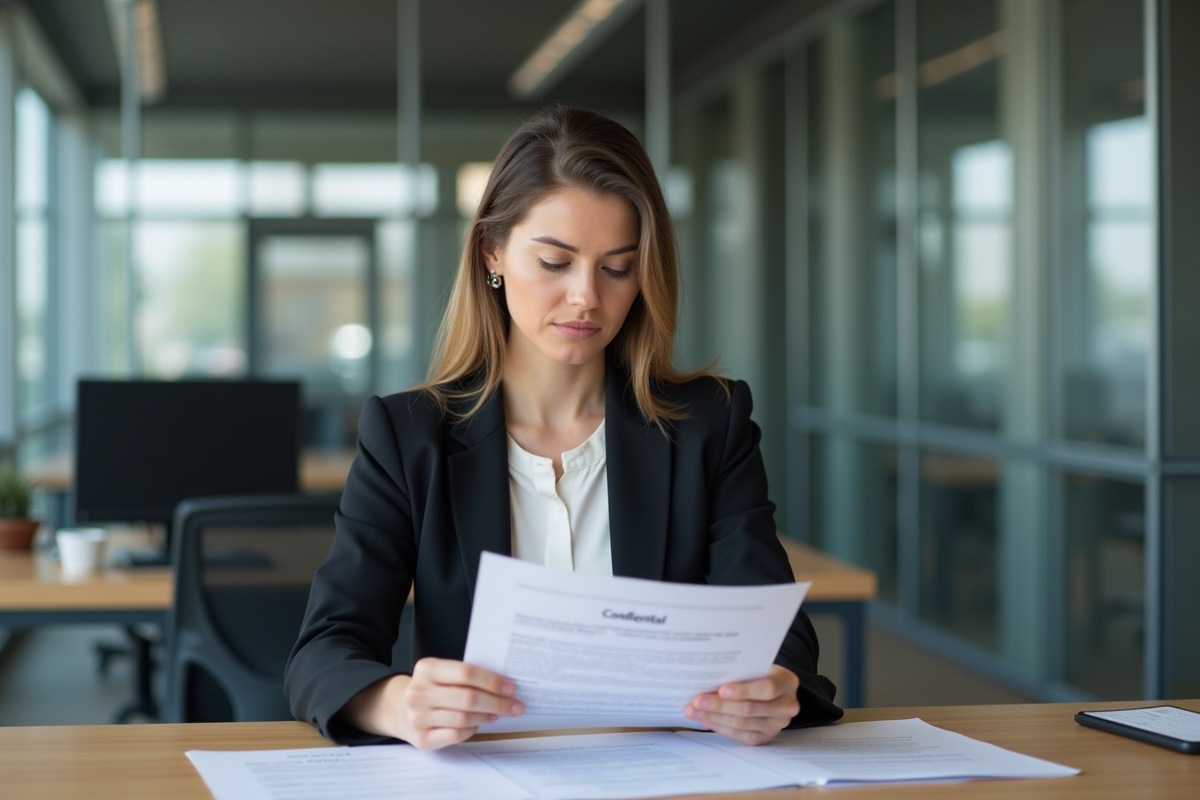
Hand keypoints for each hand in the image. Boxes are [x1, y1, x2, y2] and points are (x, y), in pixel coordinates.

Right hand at [344, 657, 523, 749]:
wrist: (398, 708)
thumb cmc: (430, 688)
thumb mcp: (441, 673)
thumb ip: (464, 675)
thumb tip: (503, 685)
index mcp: (426, 669)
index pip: (466, 673)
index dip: (491, 681)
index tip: (510, 687)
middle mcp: (419, 693)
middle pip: (468, 698)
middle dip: (497, 703)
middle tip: (515, 706)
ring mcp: (418, 718)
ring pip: (464, 718)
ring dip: (487, 717)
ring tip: (498, 714)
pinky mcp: (422, 739)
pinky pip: (456, 735)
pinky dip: (471, 730)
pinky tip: (478, 725)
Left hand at [684, 664, 799, 744]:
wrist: (774, 690)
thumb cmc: (760, 673)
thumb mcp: (757, 666)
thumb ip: (741, 670)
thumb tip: (708, 675)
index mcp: (787, 682)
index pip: (767, 688)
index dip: (743, 690)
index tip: (721, 690)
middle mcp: (787, 706)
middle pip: (750, 709)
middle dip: (719, 705)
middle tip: (696, 701)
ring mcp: (777, 725)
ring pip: (741, 723)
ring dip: (714, 717)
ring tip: (693, 710)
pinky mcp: (765, 737)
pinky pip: (740, 735)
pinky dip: (719, 726)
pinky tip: (705, 718)